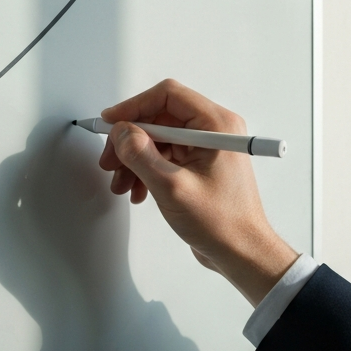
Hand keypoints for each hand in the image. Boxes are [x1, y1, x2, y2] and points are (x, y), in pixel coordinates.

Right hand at [98, 79, 297, 306]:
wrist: (241, 253)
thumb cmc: (222, 223)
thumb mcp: (172, 187)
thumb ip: (141, 155)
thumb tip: (121, 132)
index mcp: (216, 125)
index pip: (167, 96)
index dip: (134, 106)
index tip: (110, 122)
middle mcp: (213, 131)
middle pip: (159, 118)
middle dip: (130, 140)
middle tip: (110, 160)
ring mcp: (205, 148)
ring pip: (158, 139)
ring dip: (134, 159)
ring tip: (121, 184)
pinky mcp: (198, 164)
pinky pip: (164, 156)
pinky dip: (146, 170)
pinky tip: (137, 191)